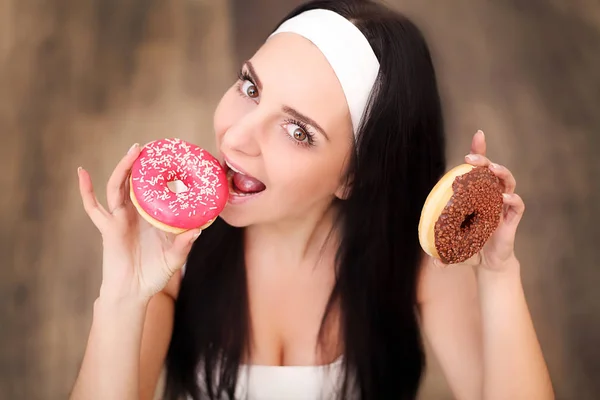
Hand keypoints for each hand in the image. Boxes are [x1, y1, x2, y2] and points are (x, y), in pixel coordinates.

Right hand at [77, 143, 200, 300]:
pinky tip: (82, 172)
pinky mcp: (108, 228)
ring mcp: (120, 219)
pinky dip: (86, 190)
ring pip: (118, 187)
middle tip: (149, 145)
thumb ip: (185, 244)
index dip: (159, 173)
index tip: (170, 155)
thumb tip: (198, 229)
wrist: (133, 293)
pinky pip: (94, 207)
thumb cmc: (154, 274)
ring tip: (133, 150)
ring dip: (123, 168)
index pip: (155, 189)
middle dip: (140, 162)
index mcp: (152, 216)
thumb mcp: (175, 257)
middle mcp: (135, 214)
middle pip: (135, 181)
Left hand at [433, 130, 523, 271]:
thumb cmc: (469, 248)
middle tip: (472, 158)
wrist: (488, 264)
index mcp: (476, 195)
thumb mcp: (453, 247)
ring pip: (507, 181)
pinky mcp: (512, 218)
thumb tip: (432, 262)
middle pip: (492, 170)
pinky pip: (517, 204)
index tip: (478, 135)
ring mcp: (503, 206)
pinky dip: (512, 198)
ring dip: (501, 172)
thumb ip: (442, 251)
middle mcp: (491, 196)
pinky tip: (504, 197)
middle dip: (484, 158)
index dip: (479, 150)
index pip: (478, 169)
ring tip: (492, 169)